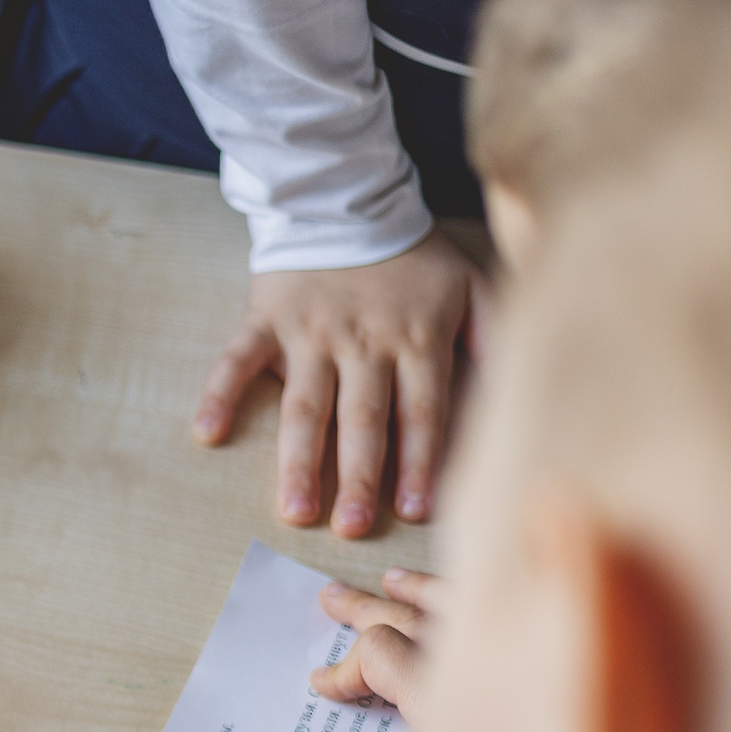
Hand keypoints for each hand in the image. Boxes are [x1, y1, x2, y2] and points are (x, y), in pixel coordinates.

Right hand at [194, 231, 479, 537]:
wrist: (348, 203)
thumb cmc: (413, 259)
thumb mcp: (471, 287)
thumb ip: (496, 337)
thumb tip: (523, 388)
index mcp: (415, 339)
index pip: (420, 411)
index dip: (419, 462)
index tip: (413, 511)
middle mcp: (362, 343)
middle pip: (360, 420)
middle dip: (356, 477)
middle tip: (349, 528)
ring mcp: (310, 334)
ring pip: (304, 406)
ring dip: (296, 460)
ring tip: (294, 510)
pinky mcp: (267, 321)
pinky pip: (237, 360)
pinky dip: (218, 395)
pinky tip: (207, 435)